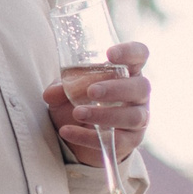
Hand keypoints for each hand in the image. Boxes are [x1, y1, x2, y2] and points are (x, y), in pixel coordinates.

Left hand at [41, 41, 150, 166]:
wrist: (80, 136)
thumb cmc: (80, 102)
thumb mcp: (66, 91)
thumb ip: (61, 88)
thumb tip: (52, 93)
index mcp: (128, 72)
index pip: (139, 55)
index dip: (130, 52)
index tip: (110, 54)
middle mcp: (139, 94)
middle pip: (141, 87)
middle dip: (115, 89)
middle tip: (91, 91)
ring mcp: (139, 118)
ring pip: (132, 117)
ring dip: (104, 114)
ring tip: (78, 113)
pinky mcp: (131, 141)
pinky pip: (116, 141)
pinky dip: (89, 136)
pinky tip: (67, 131)